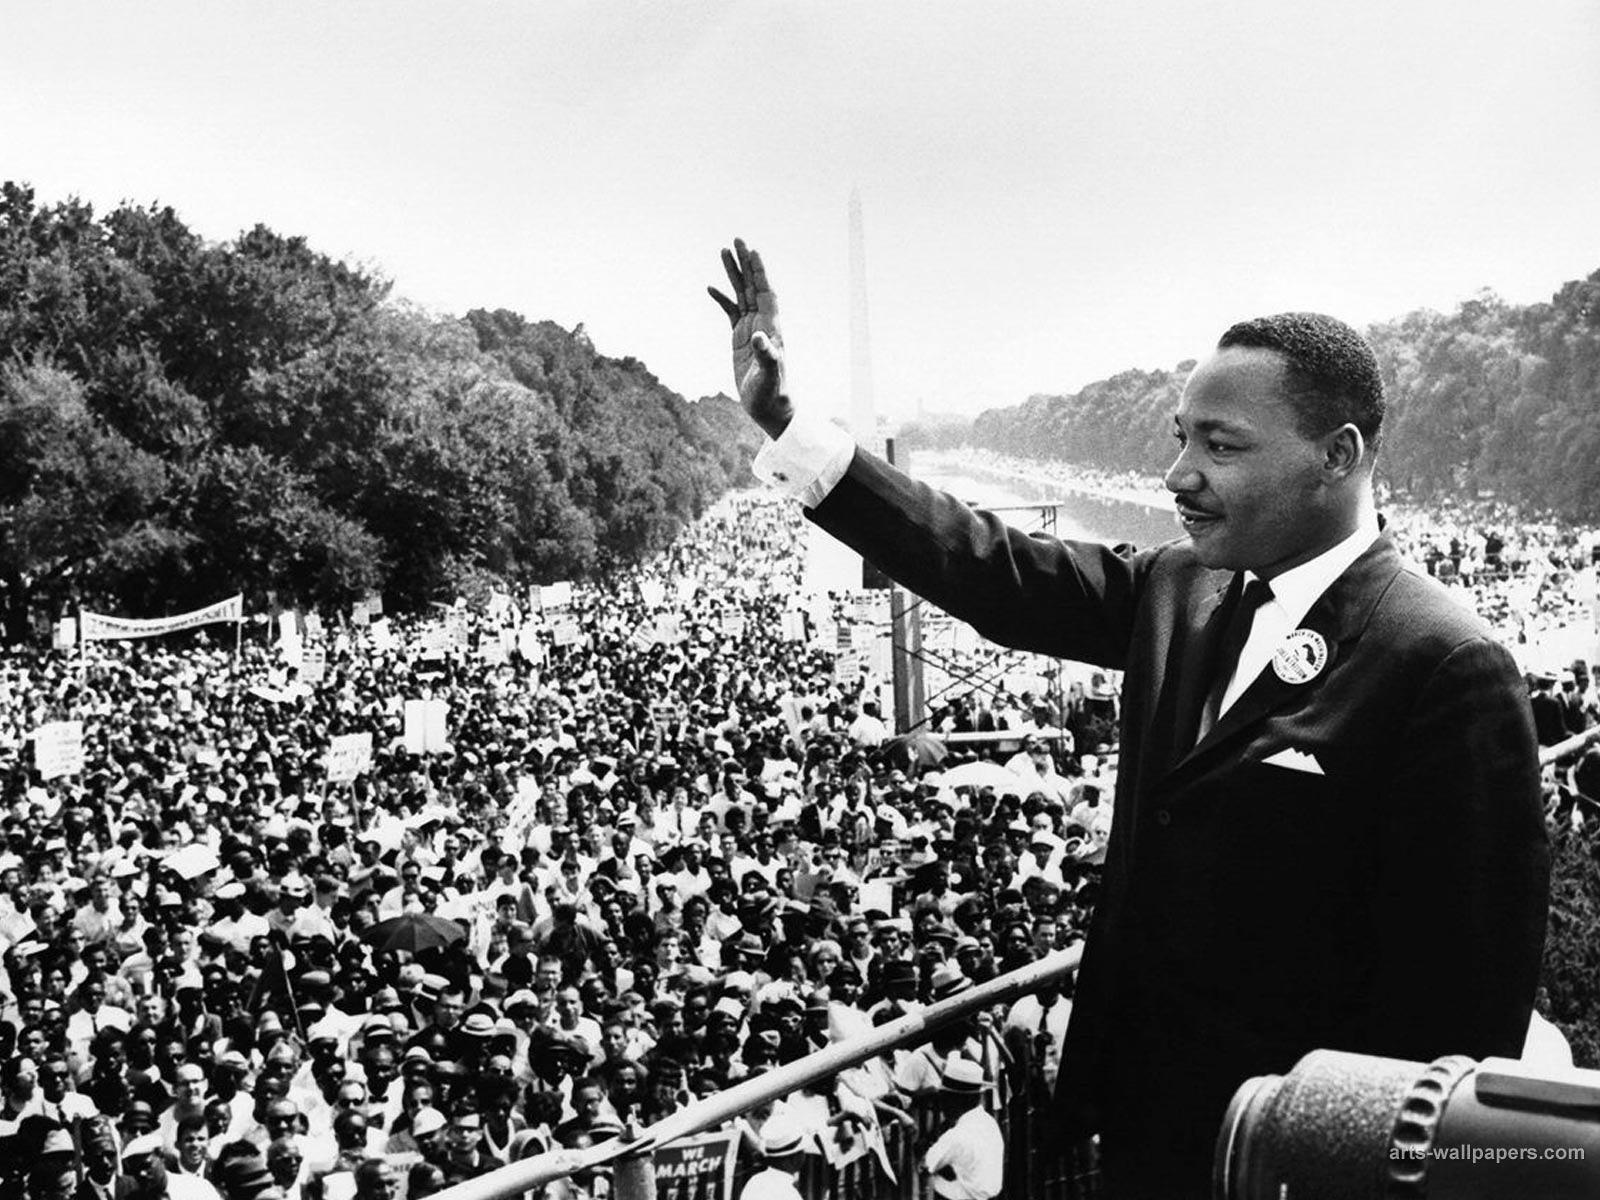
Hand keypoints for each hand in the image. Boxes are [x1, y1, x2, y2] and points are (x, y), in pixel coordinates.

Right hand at [708, 238, 792, 438]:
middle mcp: (763, 323)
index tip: (753, 251)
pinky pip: (730, 312)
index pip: (766, 292)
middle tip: (736, 240)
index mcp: (771, 327)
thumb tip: (759, 337)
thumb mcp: (769, 376)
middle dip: (745, 263)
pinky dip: (722, 299)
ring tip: (723, 252)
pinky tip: (711, 288)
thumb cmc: (772, 394)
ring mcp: (751, 329)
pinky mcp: (740, 339)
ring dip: (733, 274)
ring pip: (741, 294)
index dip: (760, 272)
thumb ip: (767, 356)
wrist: (770, 408)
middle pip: (753, 286)